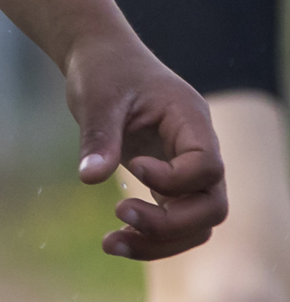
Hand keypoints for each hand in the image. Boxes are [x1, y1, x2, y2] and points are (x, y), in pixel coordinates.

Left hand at [64, 30, 226, 259]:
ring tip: (111, 243)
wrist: (100, 58)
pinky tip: (114, 240)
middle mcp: (198, 147)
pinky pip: (175, 222)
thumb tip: (90, 178)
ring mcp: (186, 168)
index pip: (207, 166)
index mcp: (190, 118)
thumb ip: (99, 136)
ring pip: (196, 223)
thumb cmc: (103, 69)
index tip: (134, 166)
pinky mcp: (169, 183)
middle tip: (121, 212)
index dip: (174, 179)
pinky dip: (150, 237)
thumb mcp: (97, 96)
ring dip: (159, 241)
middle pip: (212, 205)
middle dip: (170, 223)